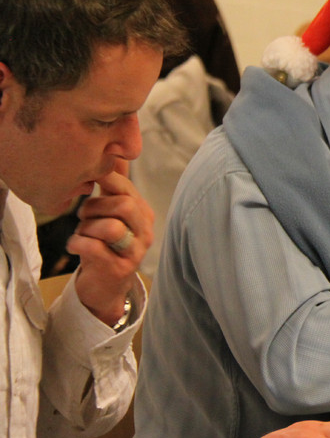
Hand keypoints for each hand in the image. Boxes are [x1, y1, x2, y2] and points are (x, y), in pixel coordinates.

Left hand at [66, 160, 153, 325]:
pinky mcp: (119, 270)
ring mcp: (135, 253)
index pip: (126, 188)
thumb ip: (116, 184)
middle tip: (84, 215)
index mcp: (144, 214)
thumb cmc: (105, 244)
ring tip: (82, 233)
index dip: (104, 183)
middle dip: (95, 207)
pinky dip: (77, 244)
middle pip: (124, 205)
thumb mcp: (112, 212)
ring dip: (86, 228)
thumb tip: (117, 151)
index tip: (89, 187)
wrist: (105, 286)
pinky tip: (75, 247)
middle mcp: (145, 232)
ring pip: (110, 227)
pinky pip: (94, 248)